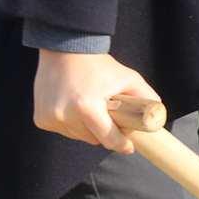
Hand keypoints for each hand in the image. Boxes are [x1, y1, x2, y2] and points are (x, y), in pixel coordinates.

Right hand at [33, 51, 162, 153]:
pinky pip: (64, 130)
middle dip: (104, 131)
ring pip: (78, 136)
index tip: (130, 147)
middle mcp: (65, 115)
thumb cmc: (99, 65)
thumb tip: (157, 118)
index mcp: (87, 107)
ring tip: (91, 106)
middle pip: (93, 139)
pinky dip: (72, 124)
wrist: (65, 50)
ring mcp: (50, 118)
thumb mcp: (129, 78)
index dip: (122, 145)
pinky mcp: (41, 119)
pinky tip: (74, 106)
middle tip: (109, 115)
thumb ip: (146, 98)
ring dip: (87, 128)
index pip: (108, 139)